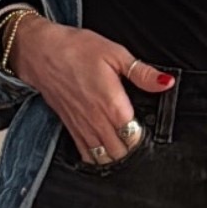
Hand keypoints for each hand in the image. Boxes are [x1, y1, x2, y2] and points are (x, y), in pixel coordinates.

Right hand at [9, 15, 173, 163]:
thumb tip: (165, 82)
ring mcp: (82, 127)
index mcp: (111, 104)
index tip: (149, 127)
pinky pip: (86, 154)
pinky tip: (105, 151)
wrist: (41, 51)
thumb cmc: (75, 49)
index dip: (145, 136)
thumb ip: (142, 73)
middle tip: (139, 136)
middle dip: (133, 149)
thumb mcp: (115, 53)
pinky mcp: (70, 127)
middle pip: (121, 152)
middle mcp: (96, 120)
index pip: (134, 136)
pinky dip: (97, 158)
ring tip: (125, 145)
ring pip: (104, 158)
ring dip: (117, 155)